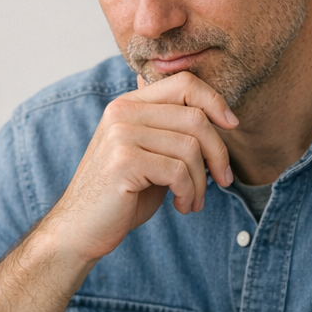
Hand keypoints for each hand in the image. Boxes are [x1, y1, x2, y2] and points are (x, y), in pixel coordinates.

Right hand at [44, 71, 237, 262]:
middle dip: (218, 152)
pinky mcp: (124, 161)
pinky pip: (178, 171)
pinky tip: (181, 206)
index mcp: (129, 104)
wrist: (81, 229)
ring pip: (190, 147)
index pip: (184, 83)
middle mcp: (122, 112)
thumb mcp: (148, 155)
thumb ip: (169, 130)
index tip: (231, 126)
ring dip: (202, 181)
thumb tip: (202, 103)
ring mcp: (121, 134)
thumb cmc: (120, 196)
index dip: (215, 101)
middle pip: (195, 116)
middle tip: (223, 179)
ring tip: (194, 200)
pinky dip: (189, 192)